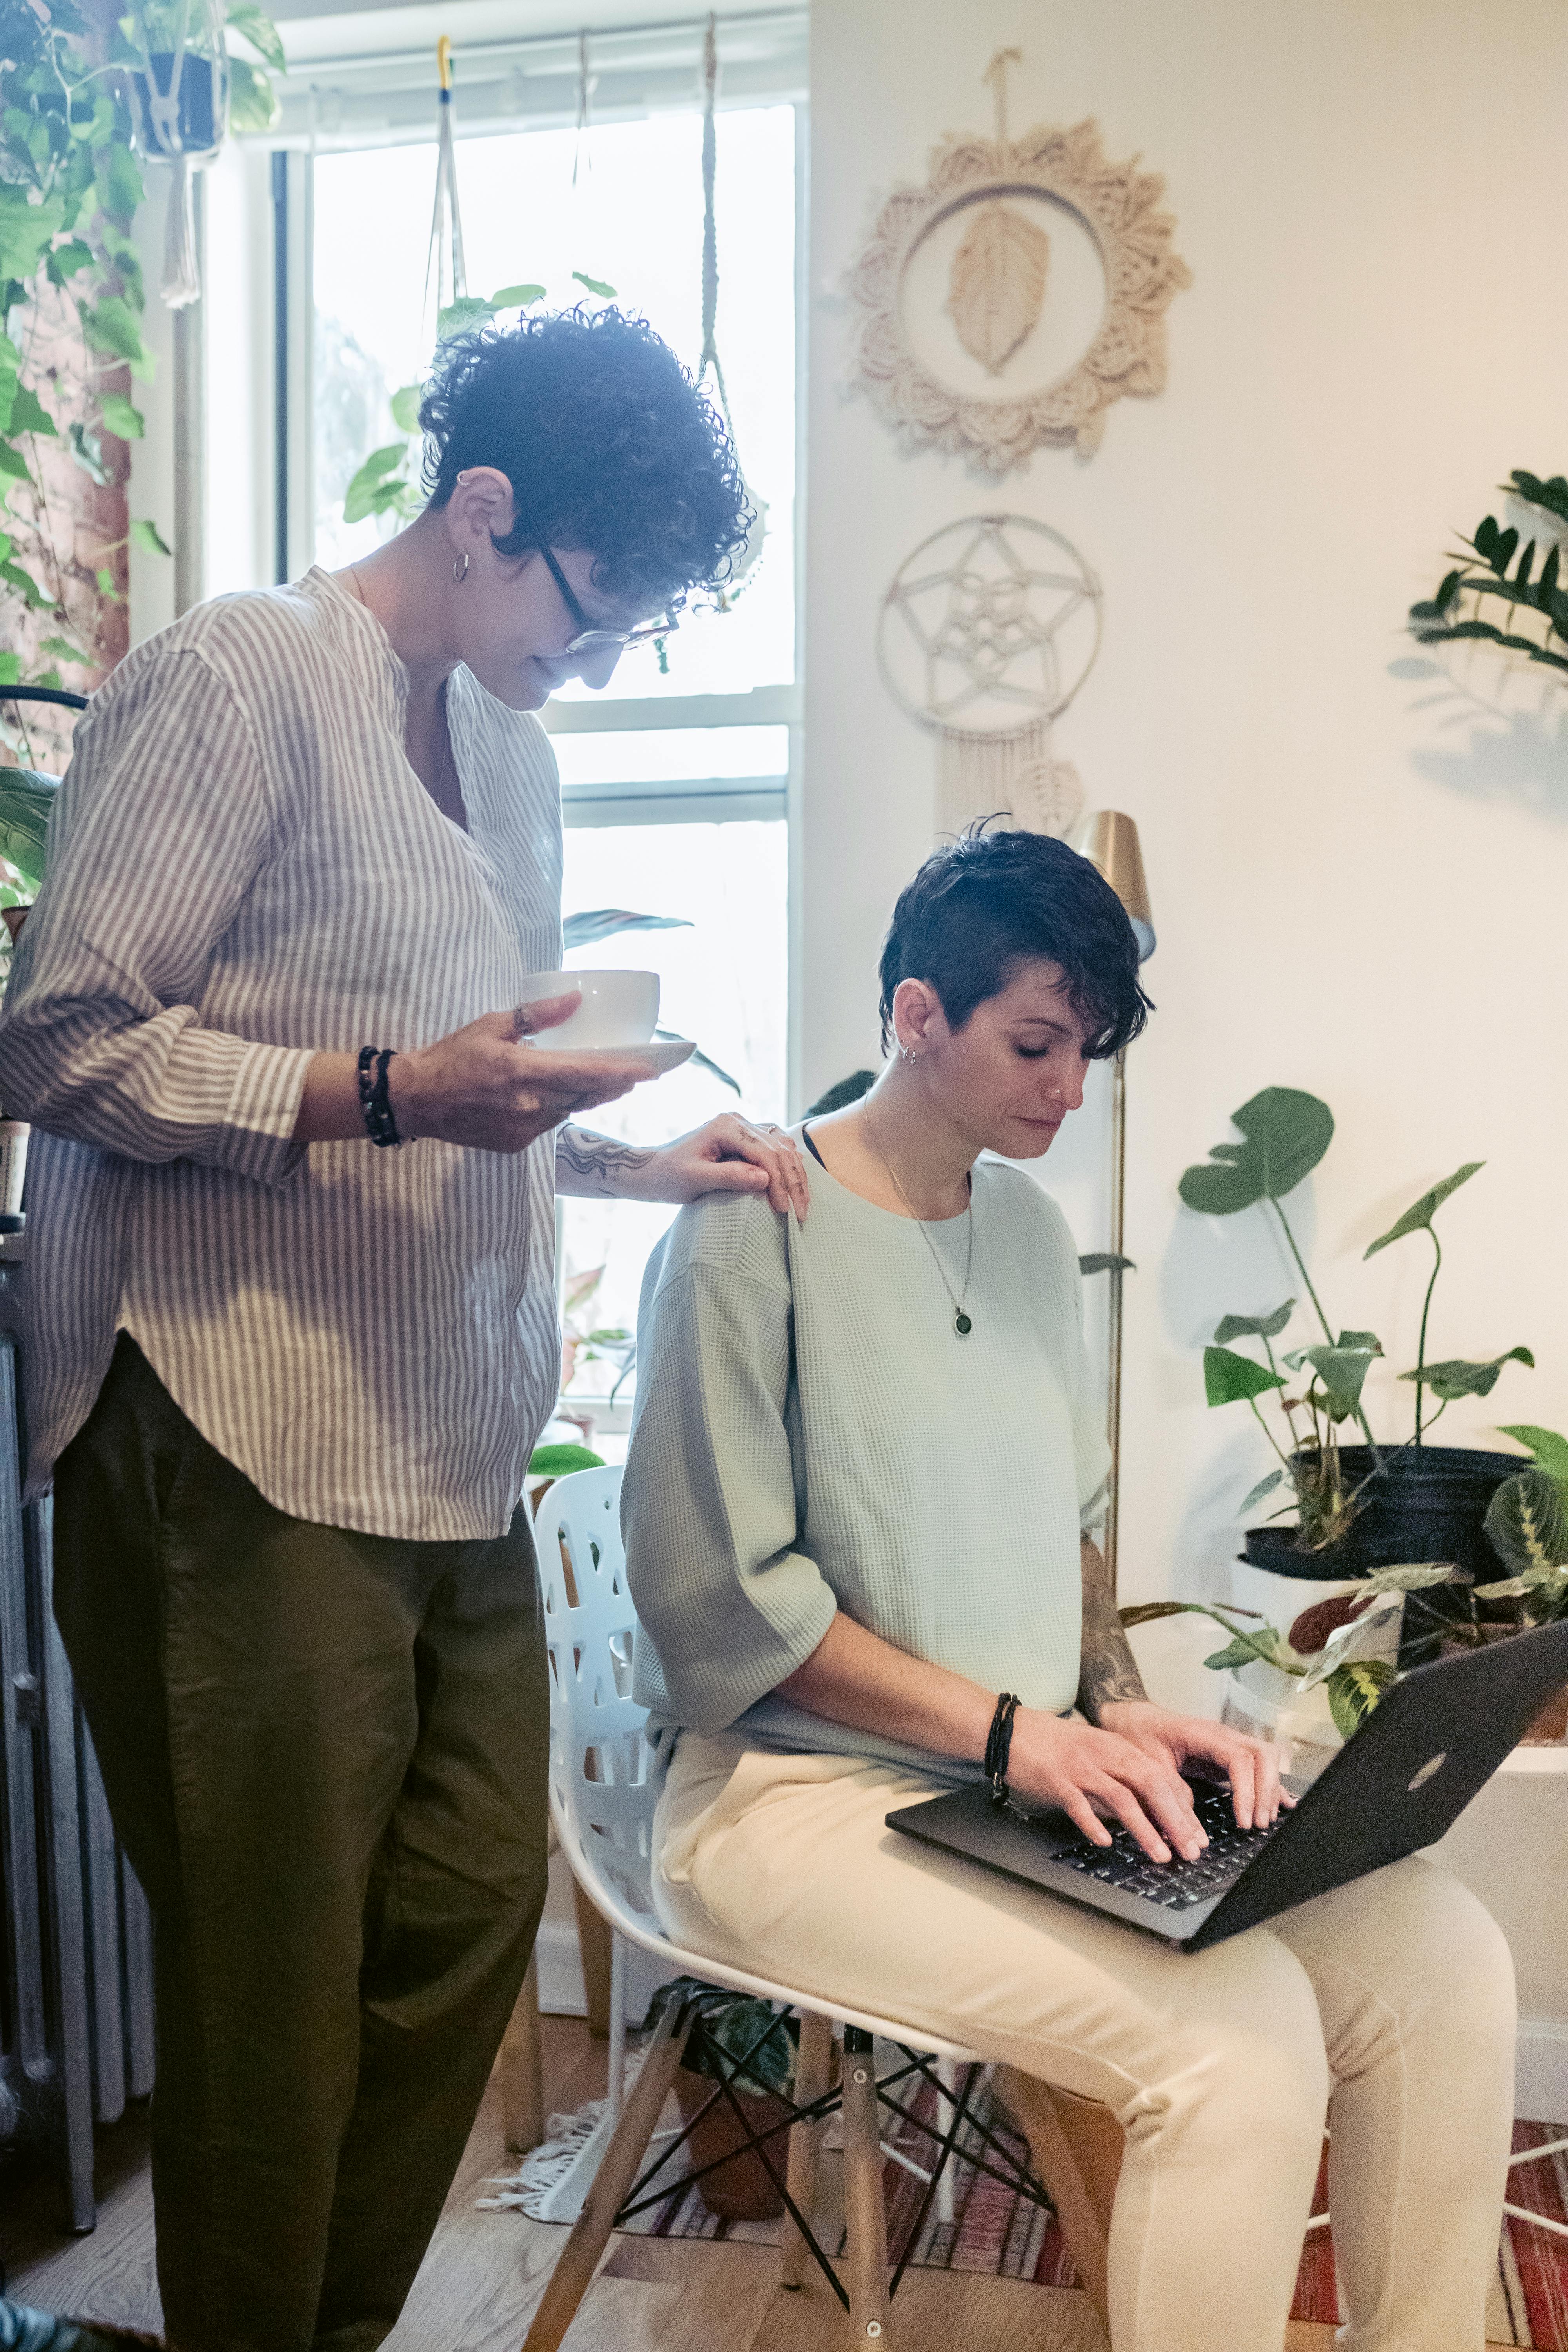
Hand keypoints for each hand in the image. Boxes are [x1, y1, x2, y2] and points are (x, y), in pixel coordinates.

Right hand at [389, 994, 654, 1152]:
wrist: (416, 1100)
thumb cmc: (452, 1057)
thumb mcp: (492, 1025)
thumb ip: (537, 1014)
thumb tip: (575, 1000)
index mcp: (523, 1072)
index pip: (585, 1074)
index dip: (621, 1072)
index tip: (650, 1070)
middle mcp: (528, 1105)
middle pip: (585, 1096)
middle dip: (613, 1085)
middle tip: (635, 1074)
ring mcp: (523, 1129)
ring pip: (568, 1111)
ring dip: (585, 1096)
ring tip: (599, 1082)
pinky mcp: (515, 1143)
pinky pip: (547, 1124)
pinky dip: (555, 1109)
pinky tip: (551, 1097)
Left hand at [637, 1115, 809, 1219]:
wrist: (654, 1171)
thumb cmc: (669, 1177)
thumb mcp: (695, 1180)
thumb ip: (729, 1177)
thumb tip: (765, 1179)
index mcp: (726, 1126)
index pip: (764, 1153)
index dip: (778, 1182)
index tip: (783, 1210)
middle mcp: (738, 1121)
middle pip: (778, 1150)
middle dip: (792, 1182)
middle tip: (799, 1214)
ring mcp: (743, 1127)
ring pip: (783, 1147)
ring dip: (795, 1174)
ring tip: (802, 1203)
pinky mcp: (746, 1138)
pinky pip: (777, 1147)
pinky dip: (789, 1166)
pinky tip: (795, 1184)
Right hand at [1005, 1708, 1215, 1863]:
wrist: (1015, 1732)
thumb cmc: (1059, 1747)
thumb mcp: (1098, 1753)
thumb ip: (1124, 1777)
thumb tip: (1155, 1812)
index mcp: (1119, 1748)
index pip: (1162, 1777)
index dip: (1183, 1809)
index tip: (1197, 1836)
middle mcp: (1104, 1755)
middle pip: (1150, 1786)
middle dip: (1175, 1820)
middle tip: (1190, 1850)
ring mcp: (1081, 1768)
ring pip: (1121, 1798)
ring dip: (1145, 1829)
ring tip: (1161, 1855)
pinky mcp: (1057, 1782)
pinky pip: (1079, 1806)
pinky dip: (1094, 1825)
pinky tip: (1106, 1843)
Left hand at [1095, 1699, 1288, 1832]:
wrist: (1135, 1719)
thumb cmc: (1139, 1736)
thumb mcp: (1146, 1764)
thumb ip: (1167, 1792)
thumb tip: (1184, 1828)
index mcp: (1203, 1734)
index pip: (1239, 1758)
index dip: (1246, 1791)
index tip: (1243, 1821)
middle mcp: (1223, 1735)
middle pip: (1263, 1755)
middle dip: (1266, 1791)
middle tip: (1256, 1825)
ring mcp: (1229, 1743)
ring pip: (1266, 1759)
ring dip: (1270, 1789)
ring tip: (1262, 1821)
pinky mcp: (1229, 1754)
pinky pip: (1259, 1765)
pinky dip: (1270, 1785)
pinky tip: (1281, 1805)